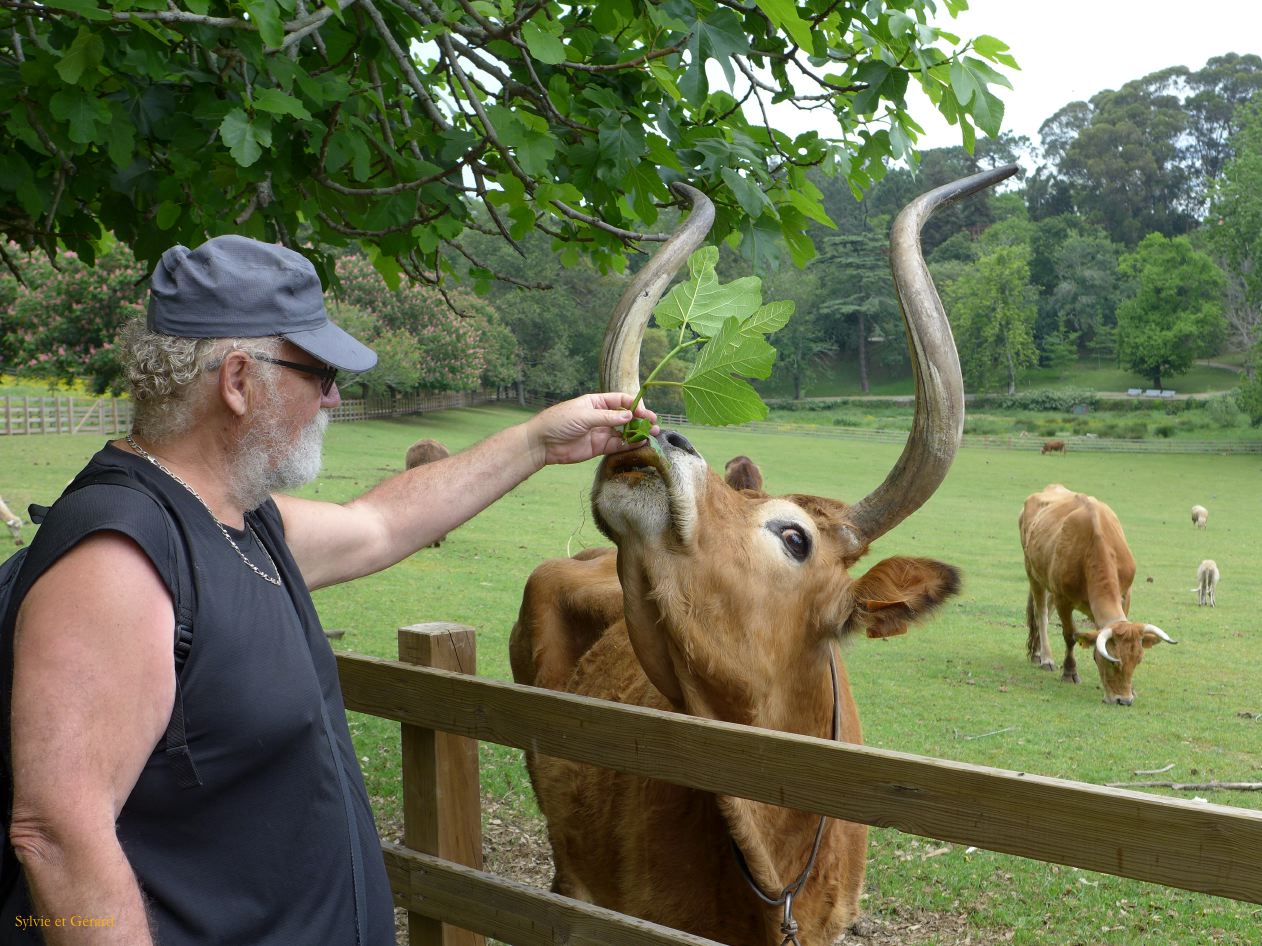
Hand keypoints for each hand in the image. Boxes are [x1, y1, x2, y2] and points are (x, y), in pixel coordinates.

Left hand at [525, 393, 659, 466]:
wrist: (542, 443)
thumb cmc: (559, 422)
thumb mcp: (584, 416)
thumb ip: (607, 417)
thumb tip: (629, 416)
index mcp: (597, 402)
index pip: (621, 400)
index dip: (635, 405)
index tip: (645, 412)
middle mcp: (602, 416)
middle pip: (626, 416)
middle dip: (641, 419)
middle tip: (654, 424)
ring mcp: (601, 432)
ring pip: (625, 432)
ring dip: (638, 433)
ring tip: (652, 434)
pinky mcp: (599, 447)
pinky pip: (618, 445)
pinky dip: (630, 445)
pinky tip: (641, 444)